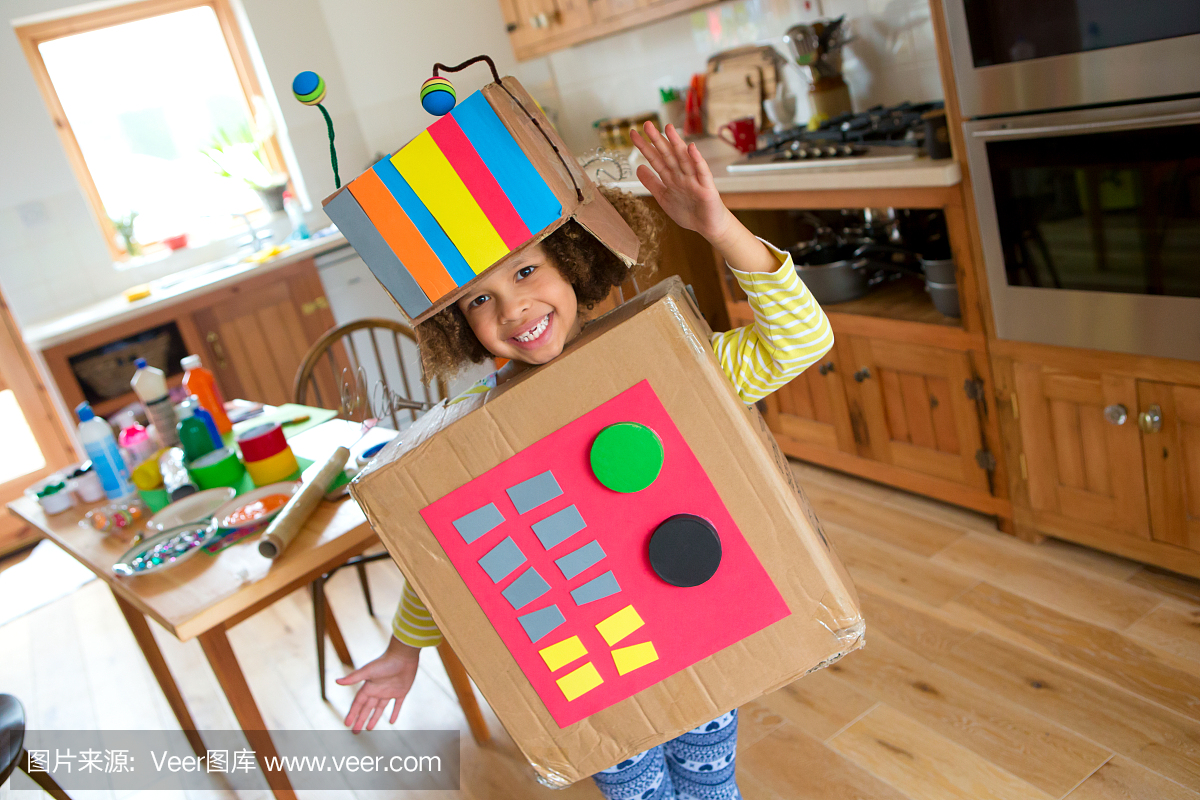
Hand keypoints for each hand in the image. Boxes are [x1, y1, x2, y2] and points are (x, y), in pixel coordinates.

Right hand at [335, 637, 419, 731]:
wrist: (403, 655)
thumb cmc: (385, 662)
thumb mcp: (368, 671)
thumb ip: (353, 678)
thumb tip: (336, 681)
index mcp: (369, 686)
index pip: (358, 703)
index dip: (352, 713)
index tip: (347, 724)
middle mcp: (378, 690)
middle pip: (367, 709)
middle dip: (360, 720)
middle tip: (355, 731)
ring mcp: (389, 691)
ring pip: (380, 709)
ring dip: (374, 718)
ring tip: (369, 729)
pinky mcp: (401, 692)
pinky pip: (397, 705)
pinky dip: (395, 713)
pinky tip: (392, 721)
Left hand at [632, 122, 733, 243]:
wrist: (708, 226)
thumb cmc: (688, 211)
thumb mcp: (664, 197)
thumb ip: (652, 183)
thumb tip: (638, 167)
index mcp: (671, 177)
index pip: (655, 159)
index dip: (645, 147)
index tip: (633, 134)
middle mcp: (681, 175)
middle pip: (668, 155)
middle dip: (657, 140)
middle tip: (647, 125)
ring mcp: (694, 179)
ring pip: (684, 159)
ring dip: (677, 144)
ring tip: (668, 128)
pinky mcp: (706, 188)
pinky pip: (702, 172)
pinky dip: (697, 160)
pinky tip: (691, 148)